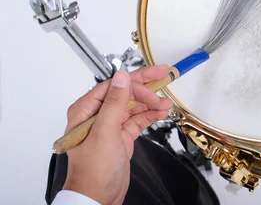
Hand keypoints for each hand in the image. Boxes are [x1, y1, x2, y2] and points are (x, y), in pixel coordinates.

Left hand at [62, 65, 172, 204]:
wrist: (97, 198)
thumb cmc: (93, 172)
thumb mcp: (105, 132)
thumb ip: (114, 103)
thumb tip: (122, 77)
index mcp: (86, 110)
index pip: (115, 86)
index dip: (137, 79)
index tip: (155, 75)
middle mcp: (97, 115)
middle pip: (125, 93)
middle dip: (146, 89)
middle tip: (165, 79)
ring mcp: (109, 126)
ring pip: (134, 106)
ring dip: (151, 103)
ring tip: (166, 103)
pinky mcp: (120, 136)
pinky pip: (138, 119)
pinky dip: (150, 115)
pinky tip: (161, 112)